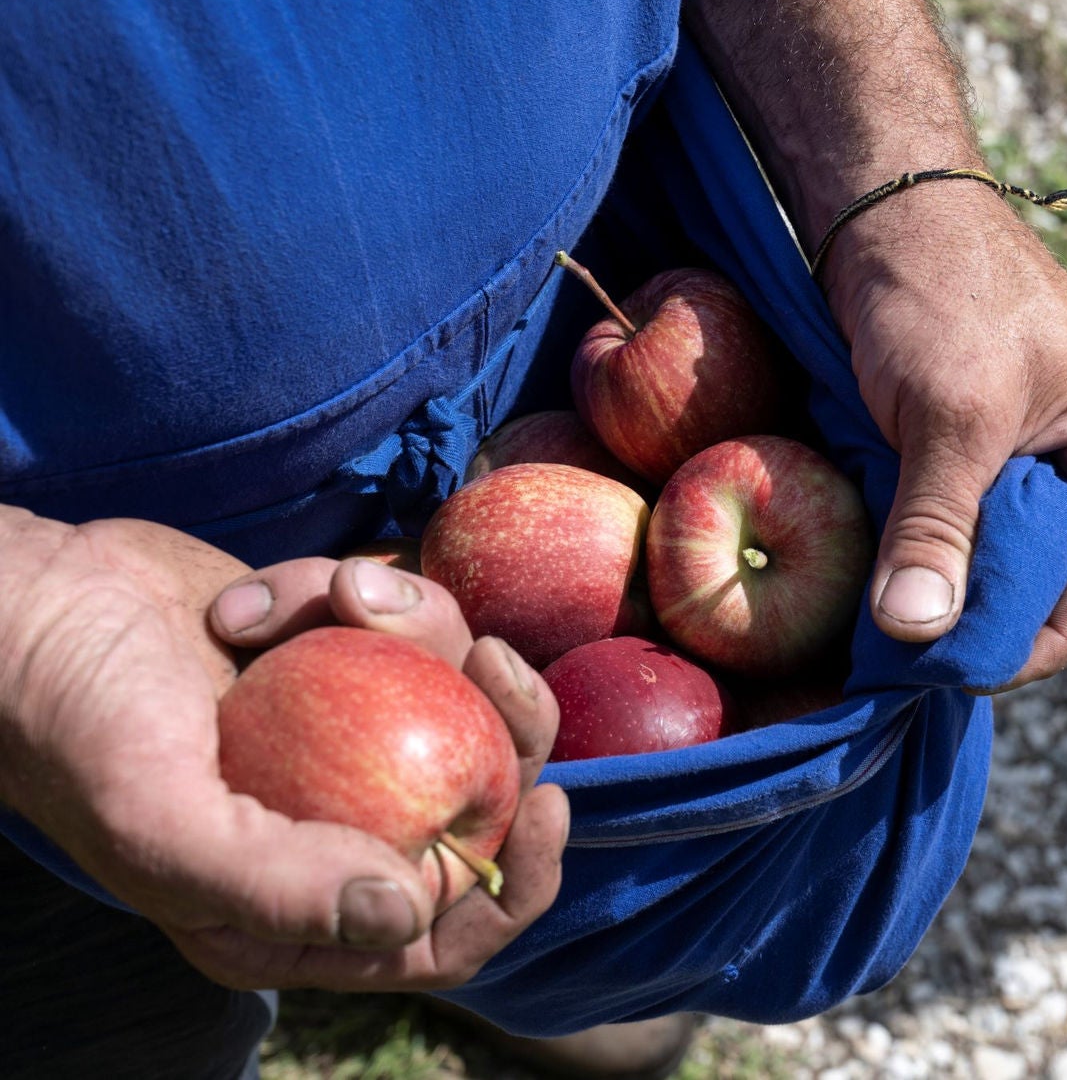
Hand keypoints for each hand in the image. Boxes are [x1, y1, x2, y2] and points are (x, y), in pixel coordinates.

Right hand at [0, 509, 566, 991]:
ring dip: (413, 628)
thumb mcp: (159, 820)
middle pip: (485, 801)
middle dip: (508, 726)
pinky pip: (399, 625)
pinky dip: (341, 589)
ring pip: (455, 695)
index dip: (522, 883)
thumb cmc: (72, 721)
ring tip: (336, 592)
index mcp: (292, 908)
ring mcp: (337, 741)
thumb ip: (280, 883)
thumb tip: (407, 912)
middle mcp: (328, 829)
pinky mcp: (335, 657)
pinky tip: (254, 595)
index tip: (557, 800)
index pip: (445, 935)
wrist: (28, 600)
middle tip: (495, 659)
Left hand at [819, 178, 1066, 688]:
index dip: (1044, 639)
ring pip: (1037, 569)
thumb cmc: (939, 287)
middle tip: (932, 656)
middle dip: (1014, 625)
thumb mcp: (945, 414)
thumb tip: (918, 632)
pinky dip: (959, 563)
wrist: (887, 205)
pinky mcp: (1017, 455)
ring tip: (914, 622)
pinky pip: (1001, 537)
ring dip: (980, 597)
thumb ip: (936, 526)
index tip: (963, 672)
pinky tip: (910, 579)